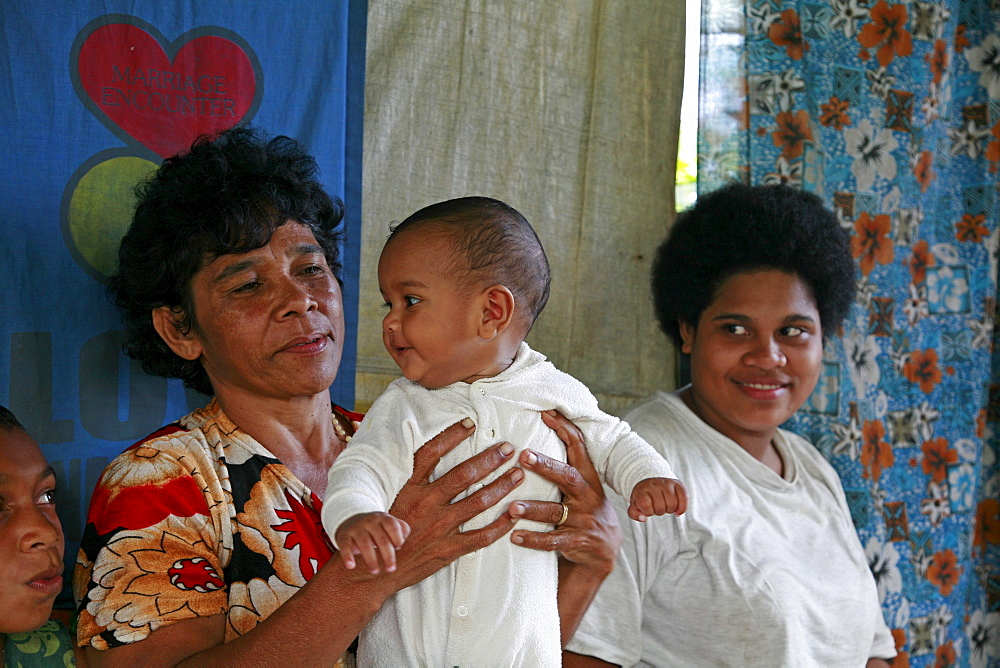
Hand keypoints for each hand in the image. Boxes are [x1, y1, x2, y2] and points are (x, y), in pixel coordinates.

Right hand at [335, 511, 409, 573]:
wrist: (350, 519)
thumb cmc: (376, 527)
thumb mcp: (389, 524)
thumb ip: (402, 529)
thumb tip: (401, 543)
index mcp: (384, 518)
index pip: (393, 526)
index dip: (397, 538)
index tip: (398, 548)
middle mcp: (370, 522)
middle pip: (381, 539)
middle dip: (388, 555)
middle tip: (391, 569)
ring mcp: (357, 529)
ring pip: (365, 543)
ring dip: (371, 560)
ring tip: (375, 571)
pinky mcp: (344, 537)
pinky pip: (345, 546)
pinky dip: (347, 556)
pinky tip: (351, 566)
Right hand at [384, 418, 523, 590]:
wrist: (376, 570)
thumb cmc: (385, 533)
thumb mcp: (393, 498)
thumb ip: (413, 479)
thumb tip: (429, 454)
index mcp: (411, 488)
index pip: (432, 453)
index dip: (452, 435)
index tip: (471, 422)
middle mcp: (427, 503)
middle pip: (464, 474)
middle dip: (490, 459)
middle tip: (508, 448)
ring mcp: (440, 527)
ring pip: (478, 502)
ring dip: (502, 486)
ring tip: (518, 473)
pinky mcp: (449, 549)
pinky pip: (481, 536)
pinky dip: (501, 525)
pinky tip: (514, 514)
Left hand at [508, 410, 621, 575]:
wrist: (605, 550)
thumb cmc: (585, 510)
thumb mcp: (583, 487)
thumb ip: (564, 467)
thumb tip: (536, 436)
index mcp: (588, 478)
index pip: (579, 448)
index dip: (564, 429)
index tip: (546, 413)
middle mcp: (587, 496)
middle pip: (568, 477)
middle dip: (546, 466)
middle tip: (524, 455)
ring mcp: (583, 520)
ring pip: (556, 511)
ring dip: (533, 508)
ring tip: (511, 507)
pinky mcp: (577, 542)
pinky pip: (552, 541)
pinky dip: (533, 539)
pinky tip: (514, 536)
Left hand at [628, 477, 687, 521]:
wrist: (651, 479)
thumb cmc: (644, 496)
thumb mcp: (635, 504)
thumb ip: (634, 514)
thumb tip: (643, 519)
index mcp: (642, 489)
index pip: (645, 504)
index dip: (647, 512)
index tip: (647, 510)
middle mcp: (654, 484)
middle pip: (660, 507)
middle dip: (659, 512)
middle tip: (657, 508)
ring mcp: (667, 483)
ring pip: (672, 504)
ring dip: (669, 510)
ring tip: (665, 507)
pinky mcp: (678, 484)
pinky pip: (684, 498)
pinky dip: (682, 508)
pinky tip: (677, 512)